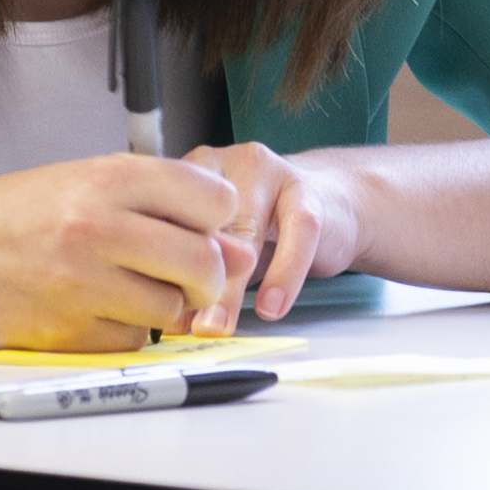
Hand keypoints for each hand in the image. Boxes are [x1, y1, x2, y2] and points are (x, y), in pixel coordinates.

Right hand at [0, 152, 248, 349]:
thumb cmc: (11, 217)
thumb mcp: (83, 185)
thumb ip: (160, 207)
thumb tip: (240, 250)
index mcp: (107, 177)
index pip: (212, 199)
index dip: (215, 219)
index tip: (199, 227)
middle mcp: (98, 225)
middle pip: (204, 262)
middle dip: (204, 276)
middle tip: (181, 273)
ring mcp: (83, 282)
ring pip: (173, 308)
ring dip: (163, 305)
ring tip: (124, 286)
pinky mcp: (69, 330)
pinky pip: (134, 339)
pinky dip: (125, 329)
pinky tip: (93, 308)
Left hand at [177, 142, 366, 328]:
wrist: (333, 199)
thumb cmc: (268, 224)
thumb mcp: (227, 245)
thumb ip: (202, 274)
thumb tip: (174, 322)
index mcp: (193, 172)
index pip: (166, 215)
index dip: (159, 264)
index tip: (156, 309)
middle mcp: (226, 164)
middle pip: (203, 225)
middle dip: (190, 279)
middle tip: (182, 325)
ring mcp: (269, 173)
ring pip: (245, 230)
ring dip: (230, 287)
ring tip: (219, 324)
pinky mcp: (308, 193)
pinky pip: (298, 233)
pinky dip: (284, 274)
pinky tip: (271, 306)